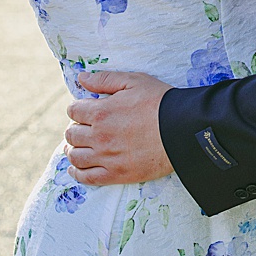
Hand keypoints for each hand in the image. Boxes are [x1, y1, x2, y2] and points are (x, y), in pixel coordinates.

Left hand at [64, 71, 174, 185]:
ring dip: (73, 150)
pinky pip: (86, 177)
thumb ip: (105, 79)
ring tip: (79, 147)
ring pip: (76, 156)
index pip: (73, 110)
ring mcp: (106, 157)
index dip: (79, 108)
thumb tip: (81, 78)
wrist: (183, 130)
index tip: (87, 110)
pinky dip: (77, 173)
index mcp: (101, 112)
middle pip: (71, 134)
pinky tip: (76, 169)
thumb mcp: (135, 81)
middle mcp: (99, 136)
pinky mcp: (116, 174)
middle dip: (76, 128)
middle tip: (85, 128)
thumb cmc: (161, 102)